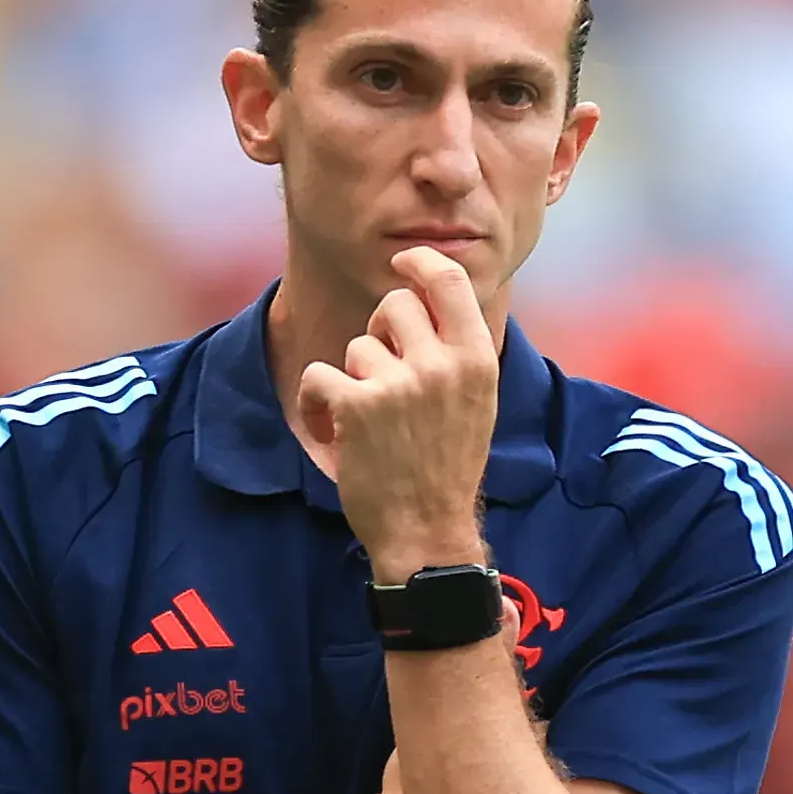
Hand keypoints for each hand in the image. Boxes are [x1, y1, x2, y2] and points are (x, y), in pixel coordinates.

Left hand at [295, 248, 494, 581]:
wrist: (428, 532)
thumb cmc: (447, 468)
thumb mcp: (476, 402)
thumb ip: (456, 350)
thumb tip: (428, 295)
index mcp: (477, 360)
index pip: (449, 281)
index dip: (420, 261)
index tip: (404, 261)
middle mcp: (441, 365)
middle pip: (394, 306)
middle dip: (382, 333)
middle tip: (386, 379)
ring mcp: (399, 385)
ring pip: (358, 347)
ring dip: (354, 381)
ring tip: (370, 422)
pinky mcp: (357, 407)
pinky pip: (319, 376)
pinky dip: (316, 405)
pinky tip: (331, 430)